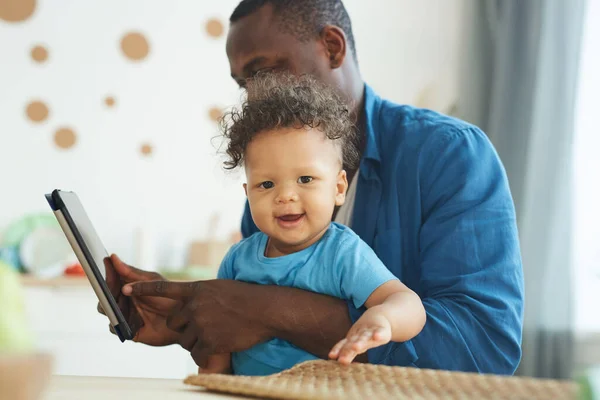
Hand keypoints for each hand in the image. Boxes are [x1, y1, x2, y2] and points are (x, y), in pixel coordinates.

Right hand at [99, 254, 179, 345]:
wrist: (183, 319)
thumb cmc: (169, 297)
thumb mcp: (151, 282)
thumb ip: (131, 273)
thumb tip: (113, 258)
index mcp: (128, 287)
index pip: (111, 280)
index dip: (107, 275)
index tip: (106, 266)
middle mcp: (124, 301)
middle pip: (104, 297)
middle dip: (108, 293)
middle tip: (119, 290)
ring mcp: (125, 315)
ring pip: (107, 311)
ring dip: (113, 307)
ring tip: (125, 304)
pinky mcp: (128, 330)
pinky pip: (115, 327)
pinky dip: (119, 322)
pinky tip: (131, 319)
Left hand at [123, 279, 272, 366]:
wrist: (265, 310)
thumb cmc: (245, 297)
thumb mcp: (219, 289)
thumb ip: (199, 297)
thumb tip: (186, 305)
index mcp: (196, 289)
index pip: (163, 288)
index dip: (142, 289)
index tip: (124, 288)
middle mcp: (195, 306)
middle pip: (173, 321)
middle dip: (185, 325)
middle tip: (205, 323)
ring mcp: (201, 324)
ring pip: (185, 338)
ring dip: (198, 338)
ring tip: (219, 330)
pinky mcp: (208, 341)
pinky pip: (197, 352)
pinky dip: (207, 351)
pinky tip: (221, 343)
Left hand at [328, 308, 391, 364]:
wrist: (378, 315)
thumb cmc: (365, 334)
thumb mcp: (356, 342)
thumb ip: (348, 352)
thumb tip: (336, 362)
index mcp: (352, 339)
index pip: (343, 344)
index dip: (338, 349)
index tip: (332, 356)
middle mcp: (360, 335)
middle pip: (353, 342)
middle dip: (347, 350)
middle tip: (342, 359)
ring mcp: (371, 332)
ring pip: (364, 337)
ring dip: (360, 342)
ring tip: (356, 347)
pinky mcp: (382, 330)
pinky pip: (380, 333)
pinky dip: (378, 334)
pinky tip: (377, 337)